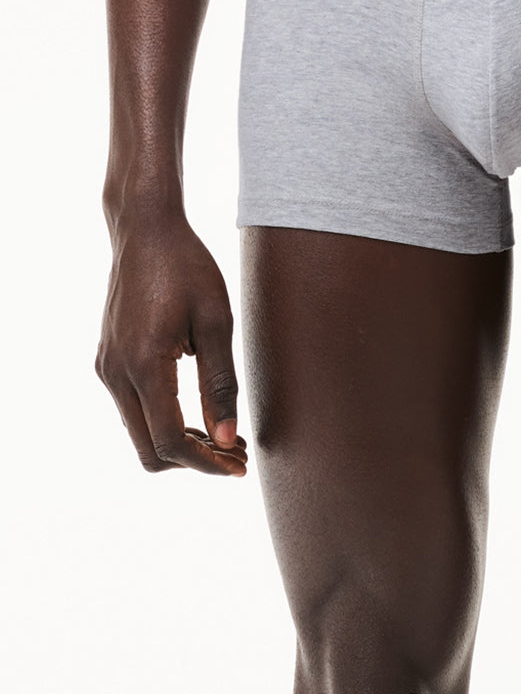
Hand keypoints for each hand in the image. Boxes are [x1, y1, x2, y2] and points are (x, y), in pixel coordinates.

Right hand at [95, 213, 246, 475]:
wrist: (146, 231)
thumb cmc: (188, 269)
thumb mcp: (216, 322)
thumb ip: (221, 383)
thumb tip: (227, 437)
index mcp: (144, 365)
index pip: (169, 441)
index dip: (206, 463)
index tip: (238, 465)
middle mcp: (116, 374)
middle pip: (148, 449)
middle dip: (194, 460)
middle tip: (236, 454)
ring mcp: (107, 368)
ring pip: (139, 432)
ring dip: (181, 442)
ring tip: (226, 435)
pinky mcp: (108, 360)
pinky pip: (134, 408)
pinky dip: (165, 420)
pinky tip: (199, 411)